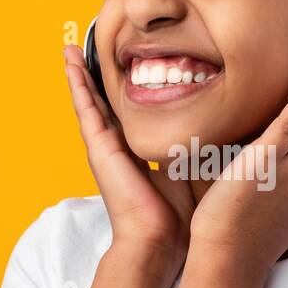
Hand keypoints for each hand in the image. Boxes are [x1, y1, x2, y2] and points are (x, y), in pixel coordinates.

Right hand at [62, 45, 195, 268]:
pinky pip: (85, 107)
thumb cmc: (177, 215)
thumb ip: (194, 146)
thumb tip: (217, 128)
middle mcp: (115, 147)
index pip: (125, 114)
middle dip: (94, 77)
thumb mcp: (189, 168)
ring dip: (78, 74)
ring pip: (88, 101)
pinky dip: (76, 83)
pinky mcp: (98, 147)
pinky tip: (71, 62)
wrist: (158, 240)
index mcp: (134, 153)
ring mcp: (103, 146)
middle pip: (101, 103)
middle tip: (85, 48)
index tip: (122, 67)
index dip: (121, 90)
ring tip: (70, 48)